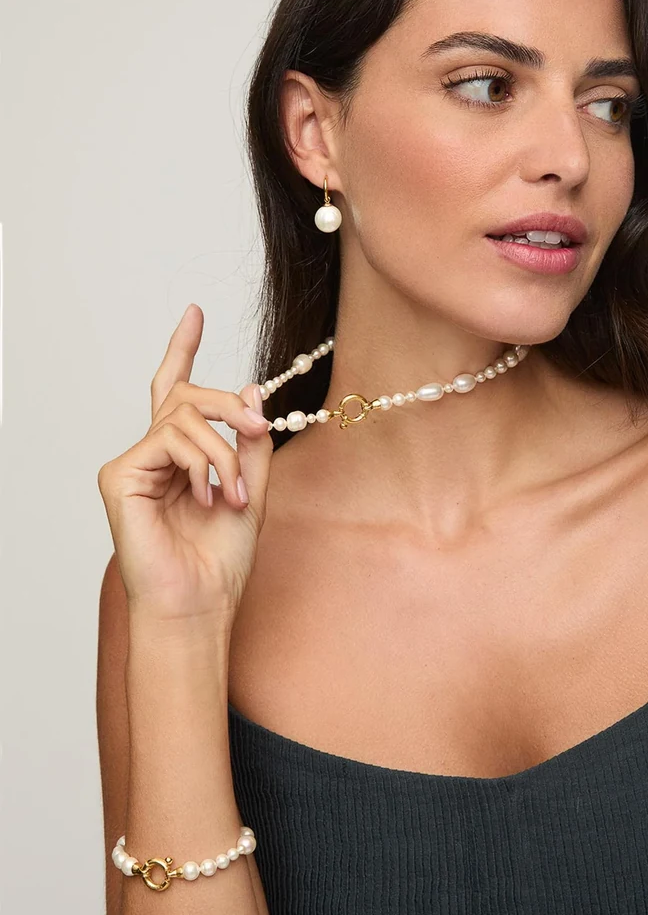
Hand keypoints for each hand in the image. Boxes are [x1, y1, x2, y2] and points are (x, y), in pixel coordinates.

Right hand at [97, 304, 274, 627]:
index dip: (183, 348)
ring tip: (235, 493)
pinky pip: (169, 439)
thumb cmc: (221, 558)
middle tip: (260, 427)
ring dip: (224, 451)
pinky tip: (209, 496)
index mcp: (182, 455)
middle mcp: (153, 453)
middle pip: (184, 394)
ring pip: (183, 415)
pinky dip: (202, 463)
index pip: (175, 389)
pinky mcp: (119, 475)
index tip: (195, 312)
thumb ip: (251, 441)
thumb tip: (251, 387)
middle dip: (228, 404)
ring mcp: (133, 463)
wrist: (202, 602)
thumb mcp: (253, 489)